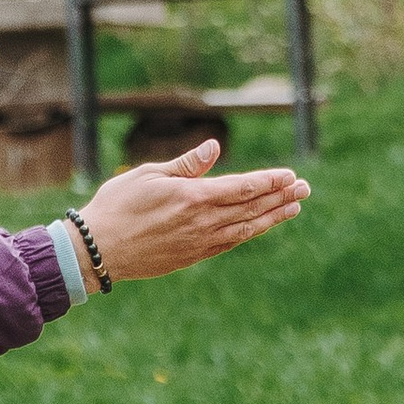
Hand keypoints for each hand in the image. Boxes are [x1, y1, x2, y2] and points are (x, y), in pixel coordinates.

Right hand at [76, 140, 309, 281]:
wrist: (98, 251)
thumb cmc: (117, 206)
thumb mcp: (149, 175)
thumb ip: (187, 164)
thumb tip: (215, 147)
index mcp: (193, 197)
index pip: (243, 187)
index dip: (269, 181)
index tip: (290, 175)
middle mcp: (203, 222)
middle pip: (252, 208)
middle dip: (281, 197)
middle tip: (305, 188)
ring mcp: (200, 242)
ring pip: (246, 228)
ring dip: (273, 217)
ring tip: (294, 207)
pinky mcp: (192, 256)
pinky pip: (230, 243)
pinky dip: (250, 233)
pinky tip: (261, 226)